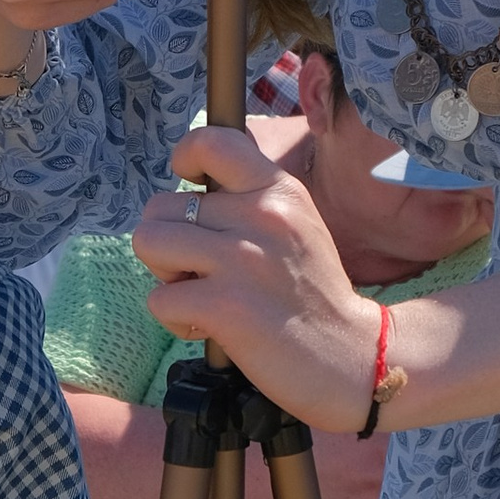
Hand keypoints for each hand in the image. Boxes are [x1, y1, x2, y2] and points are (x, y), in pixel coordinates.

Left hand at [133, 126, 382, 430]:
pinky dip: (175, 320)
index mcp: (279, 190)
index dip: (185, 158)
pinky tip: (208, 328)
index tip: (188, 185)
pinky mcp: (224, 305)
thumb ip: (253, 199)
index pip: (212, 142)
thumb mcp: (297, 224)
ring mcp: (241, 259)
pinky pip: (159, 299)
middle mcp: (261, 215)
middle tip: (202, 270)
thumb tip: (191, 186)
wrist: (350, 356)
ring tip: (201, 294)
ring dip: (166, 276)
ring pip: (149, 243)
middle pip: (161, 206)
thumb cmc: (314, 295)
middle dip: (169, 242)